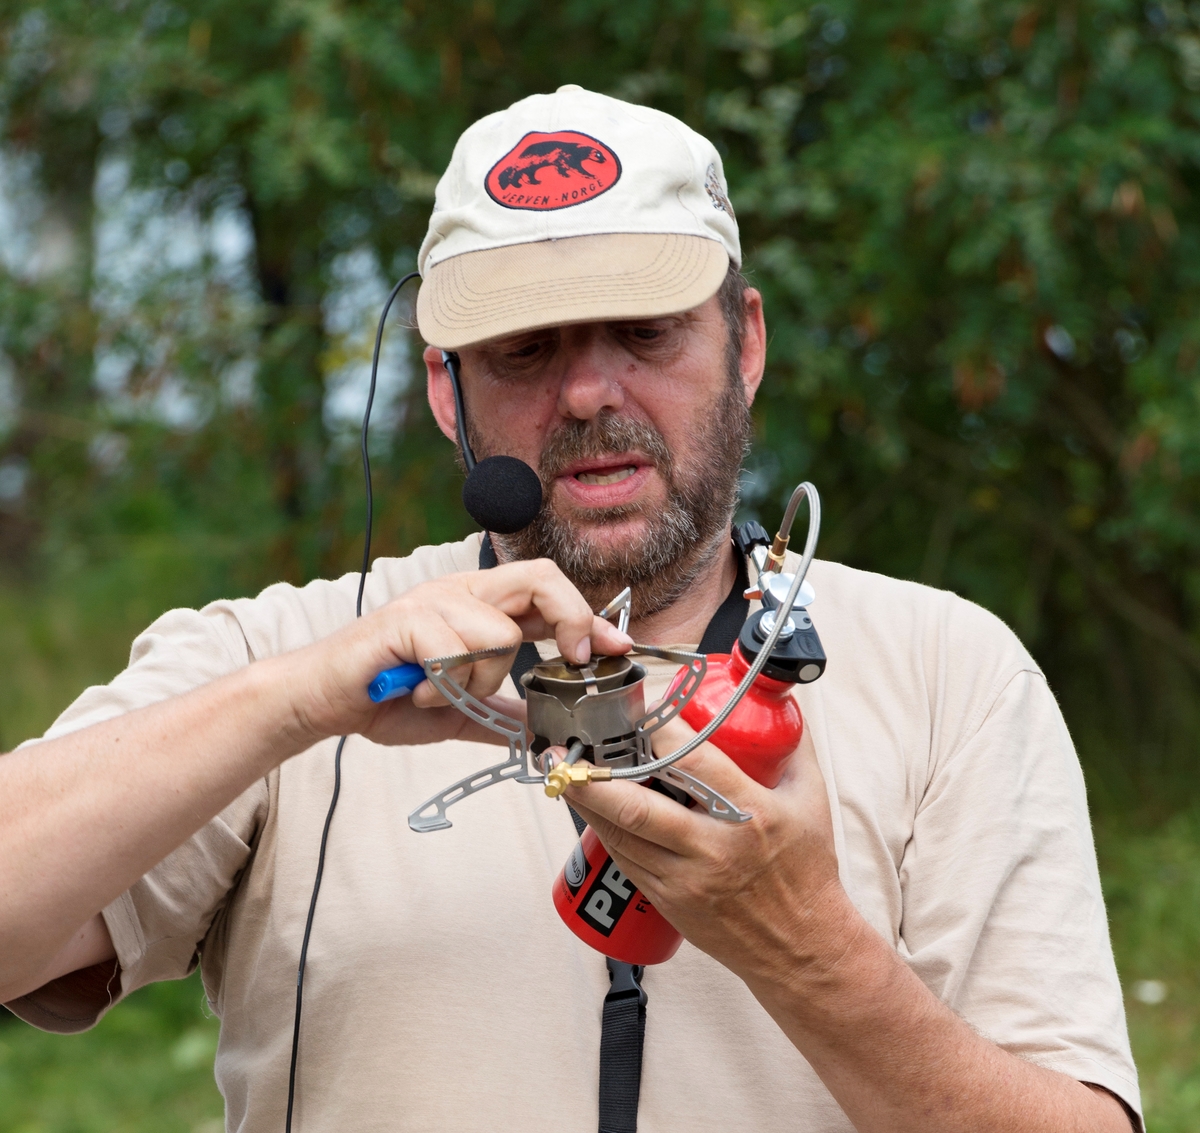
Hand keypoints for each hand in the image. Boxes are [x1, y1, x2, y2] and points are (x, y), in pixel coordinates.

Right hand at [282, 559, 631, 748]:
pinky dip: (446, 684)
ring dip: (482, 679)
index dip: (588, 618)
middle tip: (572, 660)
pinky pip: (458, 650)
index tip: (618, 646)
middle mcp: (460, 592)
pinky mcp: (407, 619)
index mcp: (478, 607)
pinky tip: (419, 691)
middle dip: (571, 618)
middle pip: (539, 578)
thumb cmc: (386, 698)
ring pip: (502, 632)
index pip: (547, 594)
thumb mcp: (458, 713)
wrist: (320, 701)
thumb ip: (500, 713)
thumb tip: (542, 732)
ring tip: (443, 693)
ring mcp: (433, 600)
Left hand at [563, 714, 854, 986]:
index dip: (658, 730)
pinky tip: (589, 807)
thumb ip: (792, 744)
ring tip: (565, 771)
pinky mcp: (668, 900)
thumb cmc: (806, 869)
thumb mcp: (811, 799)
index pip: (692, 761)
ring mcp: (685, 879)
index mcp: (751, 814)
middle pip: (637, 806)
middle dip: (593, 775)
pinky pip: (624, 858)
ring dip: (587, 801)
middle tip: (565, 750)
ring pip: (620, 834)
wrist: (800, 946)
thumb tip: (772, 699)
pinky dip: (603, 829)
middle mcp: (713, 847)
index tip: (641, 708)